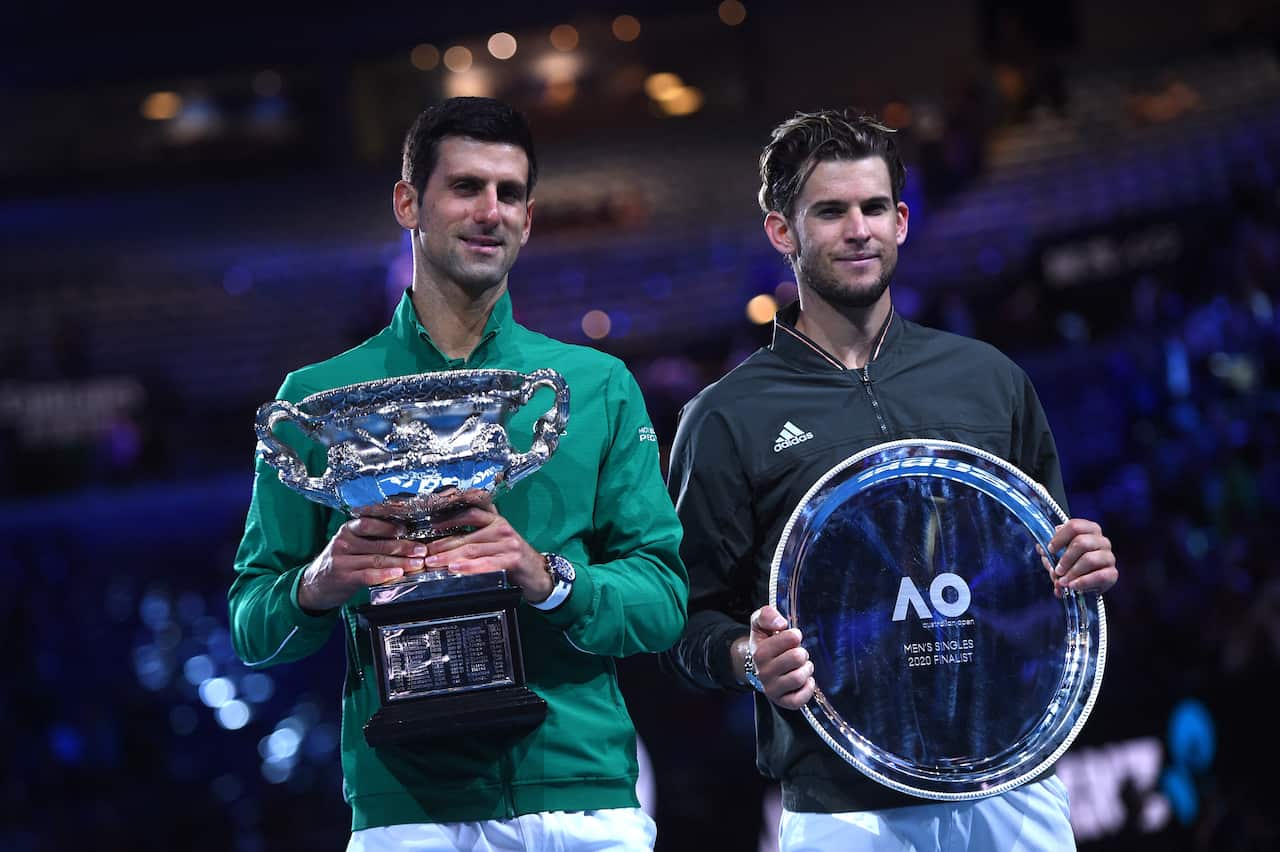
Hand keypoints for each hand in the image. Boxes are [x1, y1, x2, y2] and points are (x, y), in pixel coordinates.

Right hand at [298, 517, 425, 611]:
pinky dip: (384, 575)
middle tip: (421, 550)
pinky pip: (367, 575)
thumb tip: (404, 536)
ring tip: (417, 563)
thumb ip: (370, 539)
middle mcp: (343, 542)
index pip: (370, 523)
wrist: (314, 585)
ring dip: (401, 562)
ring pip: (376, 559)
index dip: (390, 526)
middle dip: (404, 546)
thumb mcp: (349, 544)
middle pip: (378, 543)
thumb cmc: (340, 562)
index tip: (409, 529)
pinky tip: (398, 574)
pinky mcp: (344, 578)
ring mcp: (342, 560)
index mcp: (347, 530)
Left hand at [422, 494, 552, 603]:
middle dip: (442, 544)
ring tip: (433, 562)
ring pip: (472, 549)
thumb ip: (479, 531)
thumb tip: (448, 535)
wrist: (538, 573)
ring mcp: (508, 543)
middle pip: (466, 534)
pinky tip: (456, 569)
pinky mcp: (512, 559)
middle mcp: (502, 528)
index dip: (450, 517)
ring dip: (449, 557)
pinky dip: (469, 566)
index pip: (471, 512)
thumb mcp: (499, 538)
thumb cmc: (513, 556)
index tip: (432, 524)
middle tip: (425, 552)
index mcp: (496, 520)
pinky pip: (486, 562)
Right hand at [746, 605, 814, 709]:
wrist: (757, 666)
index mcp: (759, 652)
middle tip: (798, 653)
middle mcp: (763, 672)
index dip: (795, 636)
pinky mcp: (782, 702)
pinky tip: (805, 680)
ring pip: (799, 677)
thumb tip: (781, 623)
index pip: (791, 638)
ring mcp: (772, 689)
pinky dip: (808, 688)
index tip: (792, 638)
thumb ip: (767, 615)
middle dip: (802, 652)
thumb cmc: (764, 643)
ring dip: (806, 669)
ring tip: (802, 666)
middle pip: (797, 657)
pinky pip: (800, 699)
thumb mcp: (760, 624)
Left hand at [1045, 518, 1117, 597]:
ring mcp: (1108, 557)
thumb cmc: (1072, 563)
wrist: (1086, 583)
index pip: (1075, 526)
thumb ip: (1051, 551)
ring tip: (1063, 581)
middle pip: (1082, 542)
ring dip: (1073, 572)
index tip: (1050, 550)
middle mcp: (1102, 541)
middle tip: (1057, 570)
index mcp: (1089, 530)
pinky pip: (1100, 576)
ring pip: (1090, 559)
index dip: (1060, 537)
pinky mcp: (1112, 573)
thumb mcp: (1059, 555)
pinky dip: (1083, 582)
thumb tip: (1042, 549)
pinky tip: (1073, 586)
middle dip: (1066, 558)